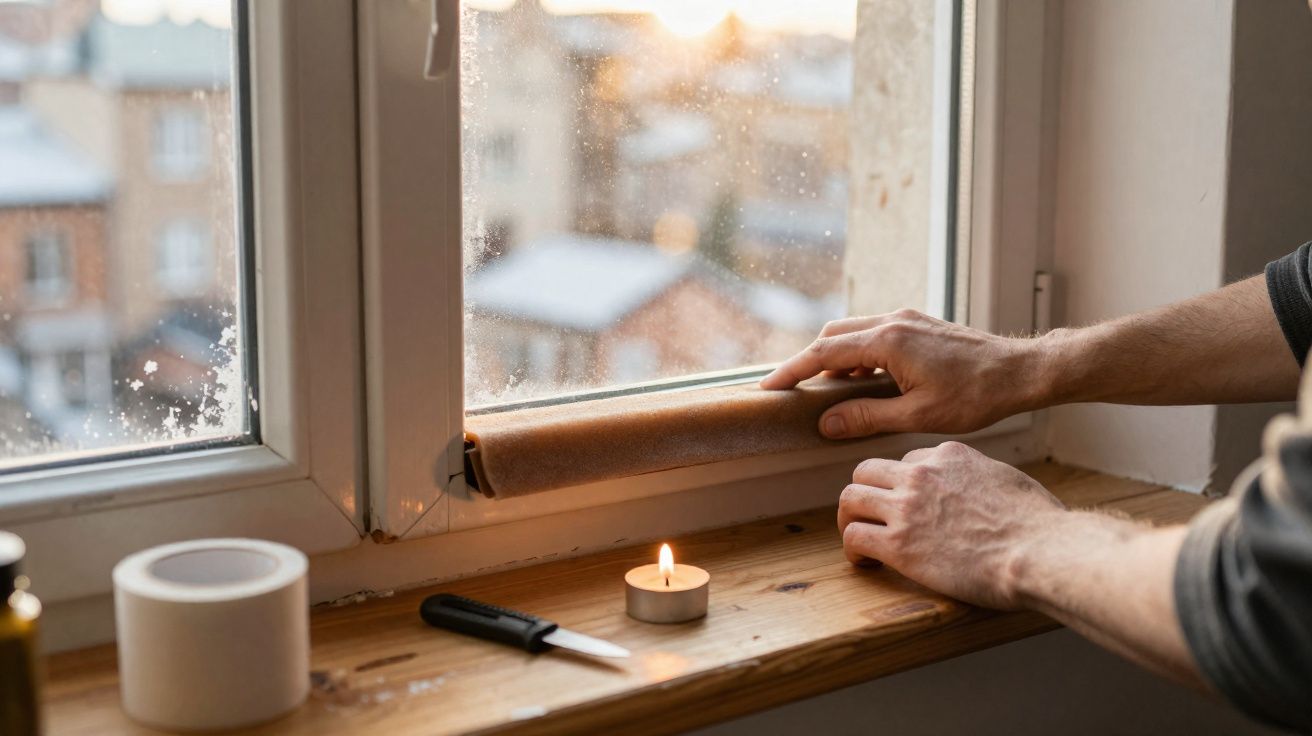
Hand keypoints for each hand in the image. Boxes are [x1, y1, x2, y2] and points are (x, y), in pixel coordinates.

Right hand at [759, 309, 1045, 437]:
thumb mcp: (916, 415)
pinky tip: (861, 381)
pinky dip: (856, 354)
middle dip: (808, 363)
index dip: (791, 371)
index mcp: (887, 341)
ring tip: (825, 392)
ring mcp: (905, 319)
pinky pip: (872, 334)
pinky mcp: (916, 325)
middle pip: (832, 337)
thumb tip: (826, 423)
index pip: (823, 353)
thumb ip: (866, 417)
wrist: (1019, 371)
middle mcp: (892, 321)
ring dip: (834, 359)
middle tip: (792, 391)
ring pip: (851, 333)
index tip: (769, 387)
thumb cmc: (975, 395)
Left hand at [837, 442, 1065, 609]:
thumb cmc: (1038, 523)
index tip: (907, 505)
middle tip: (870, 517)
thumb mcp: (1006, 479)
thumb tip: (980, 488)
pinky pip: (853, 536)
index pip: (907, 460)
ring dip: (850, 518)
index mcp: (949, 455)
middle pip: (866, 471)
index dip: (903, 484)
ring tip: (859, 537)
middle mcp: (921, 474)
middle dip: (865, 493)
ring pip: (849, 499)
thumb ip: (979, 476)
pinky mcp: (898, 544)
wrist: (1039, 552)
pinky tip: (866, 562)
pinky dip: (853, 550)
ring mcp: (906, 507)